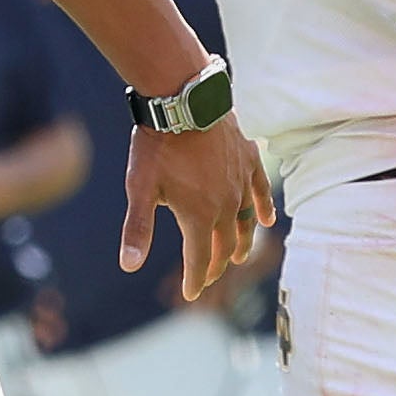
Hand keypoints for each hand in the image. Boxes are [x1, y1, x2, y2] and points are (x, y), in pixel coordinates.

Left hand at [127, 119, 270, 301]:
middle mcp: (225, 206)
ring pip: (245, 222)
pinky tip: (267, 219)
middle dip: (215, 265)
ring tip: (239, 257)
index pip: (198, 260)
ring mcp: (240, 183)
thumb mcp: (140, 188)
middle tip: (207, 276)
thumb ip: (137, 229)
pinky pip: (260, 190)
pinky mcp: (249, 161)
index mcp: (199, 217)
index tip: (190, 294)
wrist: (184, 101)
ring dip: (242, 243)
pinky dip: (263, 207)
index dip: (194, 279)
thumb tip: (128, 266)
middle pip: (224, 246)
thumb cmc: (158, 145)